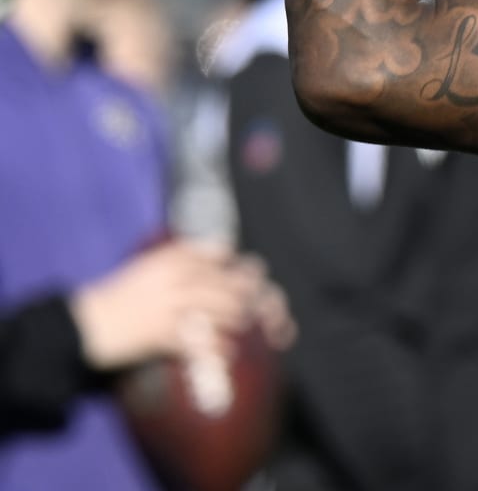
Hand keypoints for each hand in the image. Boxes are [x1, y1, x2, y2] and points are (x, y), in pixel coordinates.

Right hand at [69, 241, 281, 370]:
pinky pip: (198, 340)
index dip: (240, 268)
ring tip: (243, 326)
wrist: (86, 325)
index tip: (255, 275)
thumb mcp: (149, 268)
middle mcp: (172, 278)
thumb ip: (182, 260)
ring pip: (218, 308)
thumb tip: (222, 255)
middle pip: (224, 283)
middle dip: (246, 296)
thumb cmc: (120, 298)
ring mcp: (167, 305)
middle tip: (260, 306)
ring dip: (237, 319)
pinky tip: (227, 353)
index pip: (216, 256)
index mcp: (169, 259)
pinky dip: (216, 348)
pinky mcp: (159, 332)